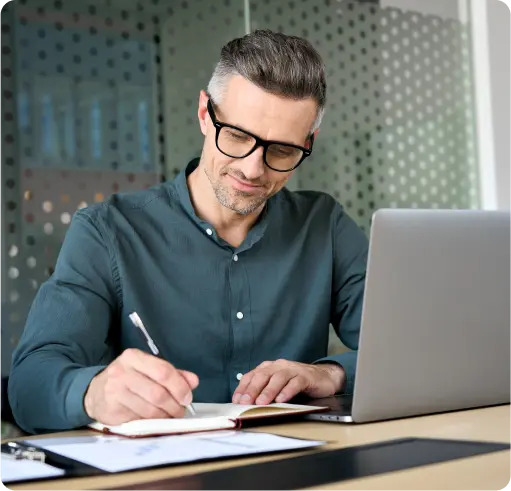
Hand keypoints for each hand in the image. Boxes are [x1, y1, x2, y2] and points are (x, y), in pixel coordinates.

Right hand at [83, 348, 198, 424]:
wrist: (94, 392)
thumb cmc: (128, 380)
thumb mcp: (148, 370)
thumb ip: (172, 374)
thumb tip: (193, 381)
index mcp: (134, 357)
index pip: (163, 371)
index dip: (179, 386)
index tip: (187, 397)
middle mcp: (122, 372)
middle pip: (158, 393)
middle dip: (174, 405)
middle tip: (181, 411)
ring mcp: (114, 392)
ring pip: (150, 409)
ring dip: (165, 416)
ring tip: (170, 416)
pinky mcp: (111, 410)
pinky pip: (139, 419)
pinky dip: (152, 422)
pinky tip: (155, 420)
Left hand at [232, 359, 344, 404]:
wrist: (323, 377)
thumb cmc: (297, 383)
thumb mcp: (278, 386)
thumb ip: (264, 391)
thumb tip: (247, 405)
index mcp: (270, 368)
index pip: (252, 375)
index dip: (243, 387)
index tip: (236, 400)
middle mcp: (279, 366)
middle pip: (263, 375)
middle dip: (253, 389)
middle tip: (245, 402)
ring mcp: (293, 370)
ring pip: (278, 378)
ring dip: (268, 391)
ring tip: (261, 402)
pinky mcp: (306, 376)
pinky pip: (295, 383)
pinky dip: (287, 391)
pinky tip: (281, 399)